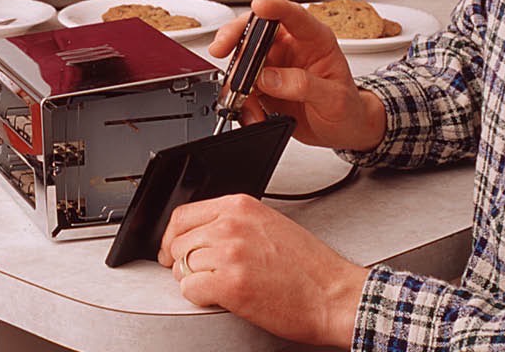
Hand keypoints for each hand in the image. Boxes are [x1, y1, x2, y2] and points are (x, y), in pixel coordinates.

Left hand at [157, 193, 369, 347]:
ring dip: (191, 280)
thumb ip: (234, 222)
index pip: (183, 214)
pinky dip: (198, 297)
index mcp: (240, 206)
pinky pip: (191, 289)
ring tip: (214, 286)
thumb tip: (203, 232)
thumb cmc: (309, 266)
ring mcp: (229, 254)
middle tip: (192, 273)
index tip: (171, 248)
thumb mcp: (269, 224)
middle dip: (180, 261)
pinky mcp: (230, 285)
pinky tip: (217, 298)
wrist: (334, 295)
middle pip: (179, 241)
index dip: (171, 236)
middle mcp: (230, 225)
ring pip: (182, 266)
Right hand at [209, 0, 384, 150]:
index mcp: (314, 39)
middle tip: (222, 48)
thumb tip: (270, 78)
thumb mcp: (334, 97)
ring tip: (243, 98)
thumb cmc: (347, 107)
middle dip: (235, 36)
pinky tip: (254, 114)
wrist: (344, 131)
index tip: (259, 5)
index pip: (293, 14)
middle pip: (257, 30)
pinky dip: (242, 102)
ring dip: (236, 77)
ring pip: (243, 58)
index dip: (275, 6)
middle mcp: (291, 47)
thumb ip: (304, 85)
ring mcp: (275, 65)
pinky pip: (243, 87)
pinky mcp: (264, 85)